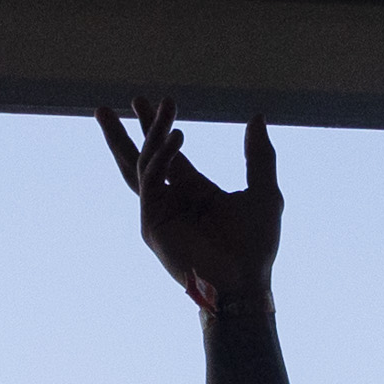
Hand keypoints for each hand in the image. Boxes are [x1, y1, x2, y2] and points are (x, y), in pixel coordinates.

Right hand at [99, 101, 280, 314]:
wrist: (244, 281)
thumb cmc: (255, 244)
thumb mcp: (263, 191)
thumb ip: (258, 155)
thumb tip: (257, 117)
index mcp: (193, 191)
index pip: (168, 154)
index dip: (158, 126)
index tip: (148, 101)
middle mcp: (172, 200)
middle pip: (141, 158)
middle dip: (127, 132)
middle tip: (119, 103)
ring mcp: (159, 211)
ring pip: (143, 163)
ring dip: (149, 132)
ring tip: (149, 103)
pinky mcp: (152, 222)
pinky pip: (152, 179)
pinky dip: (161, 155)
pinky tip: (176, 135)